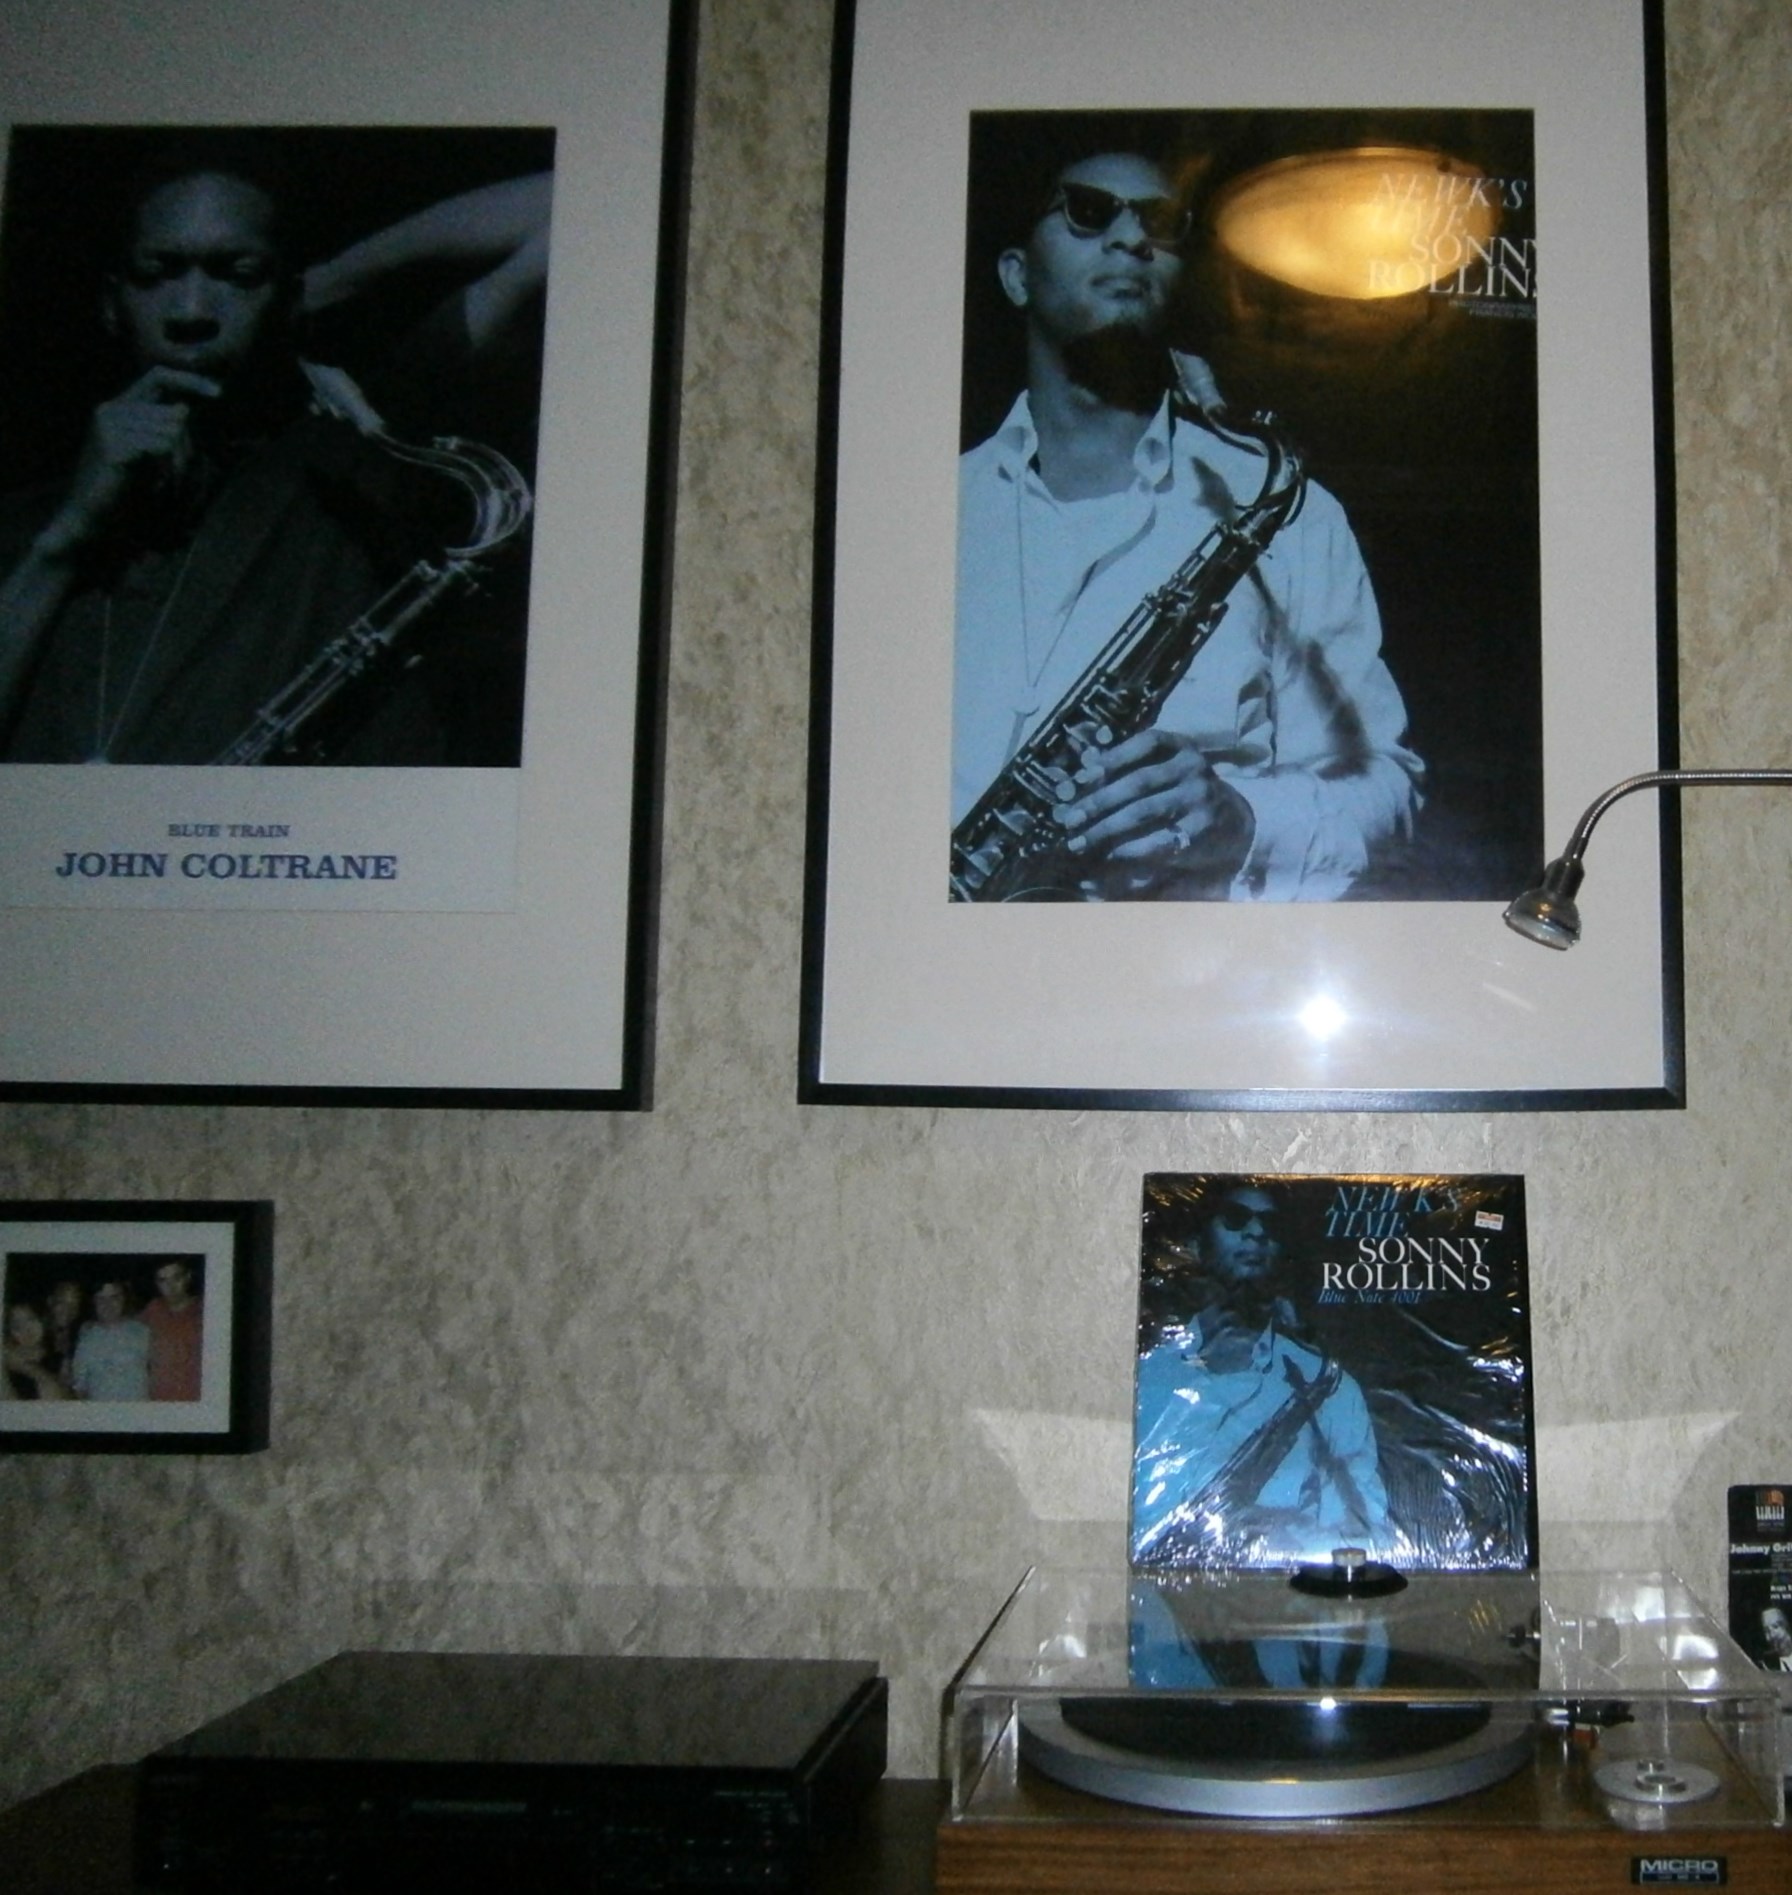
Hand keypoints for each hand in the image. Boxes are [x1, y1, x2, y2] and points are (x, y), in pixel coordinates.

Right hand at [42, 366, 220, 555]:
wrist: (92, 518)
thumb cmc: (125, 489)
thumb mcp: (150, 453)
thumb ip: (164, 428)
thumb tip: (184, 408)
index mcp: (118, 406)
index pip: (159, 376)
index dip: (190, 381)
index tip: (219, 393)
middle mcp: (111, 410)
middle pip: (175, 414)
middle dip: (186, 445)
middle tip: (172, 474)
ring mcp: (109, 426)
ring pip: (172, 431)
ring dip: (177, 461)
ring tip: (158, 481)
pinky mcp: (113, 447)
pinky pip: (161, 448)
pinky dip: (167, 468)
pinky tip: (152, 483)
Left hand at [1052, 726, 1253, 896]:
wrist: (1232, 820)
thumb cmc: (1184, 790)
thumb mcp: (1165, 768)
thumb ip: (1129, 766)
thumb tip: (1084, 767)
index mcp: (1181, 747)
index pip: (1147, 743)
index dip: (1114, 757)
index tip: (1084, 775)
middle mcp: (1192, 768)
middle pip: (1138, 782)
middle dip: (1099, 801)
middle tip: (1070, 818)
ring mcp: (1198, 799)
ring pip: (1144, 812)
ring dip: (1106, 828)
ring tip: (1079, 840)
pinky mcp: (1200, 830)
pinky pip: (1157, 840)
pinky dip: (1128, 849)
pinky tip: (1107, 854)